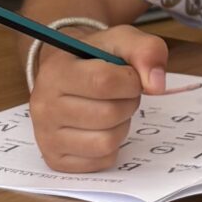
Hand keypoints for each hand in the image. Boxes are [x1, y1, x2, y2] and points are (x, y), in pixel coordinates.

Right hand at [29, 25, 175, 173]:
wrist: (65, 75)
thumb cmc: (93, 58)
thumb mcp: (120, 41)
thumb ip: (145, 51)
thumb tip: (157, 85)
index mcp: (55, 72)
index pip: (104, 82)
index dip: (131, 81)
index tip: (129, 76)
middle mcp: (44, 106)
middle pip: (109, 114)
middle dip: (128, 103)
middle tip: (120, 94)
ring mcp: (46, 136)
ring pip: (107, 142)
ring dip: (121, 126)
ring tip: (110, 110)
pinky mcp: (56, 159)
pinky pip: (102, 160)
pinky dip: (112, 147)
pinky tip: (101, 129)